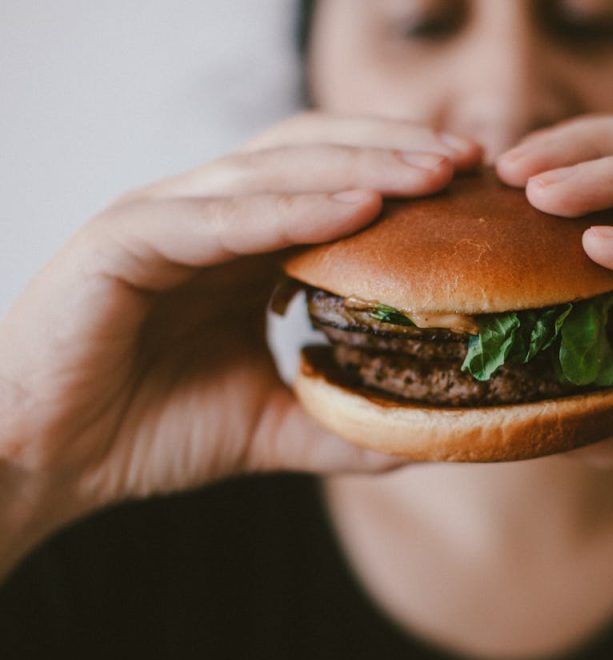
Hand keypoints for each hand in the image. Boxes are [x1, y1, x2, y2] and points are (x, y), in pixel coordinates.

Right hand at [0, 113, 481, 542]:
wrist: (44, 460)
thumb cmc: (145, 430)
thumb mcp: (267, 426)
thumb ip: (338, 423)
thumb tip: (420, 437)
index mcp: (240, 245)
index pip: (332, 183)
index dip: (402, 178)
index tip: (475, 189)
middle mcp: (207, 216)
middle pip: (315, 154)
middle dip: (396, 152)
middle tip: (471, 163)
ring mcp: (164, 217)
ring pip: (275, 170)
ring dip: (362, 165)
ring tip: (434, 173)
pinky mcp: (124, 239)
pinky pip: (221, 217)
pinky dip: (292, 208)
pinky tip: (359, 209)